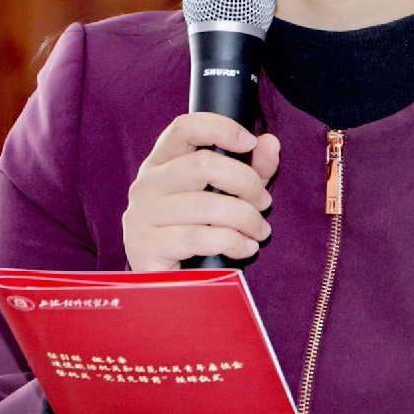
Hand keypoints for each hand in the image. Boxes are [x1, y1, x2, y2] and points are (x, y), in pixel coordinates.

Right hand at [121, 113, 281, 271]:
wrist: (166, 285)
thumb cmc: (196, 233)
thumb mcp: (227, 196)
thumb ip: (250, 169)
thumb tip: (271, 143)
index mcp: (161, 163)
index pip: (184, 128)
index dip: (220, 128)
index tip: (250, 142)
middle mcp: (146, 184)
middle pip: (202, 165)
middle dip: (246, 182)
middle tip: (264, 202)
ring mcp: (142, 215)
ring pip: (205, 204)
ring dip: (245, 217)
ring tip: (259, 231)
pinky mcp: (145, 246)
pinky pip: (198, 237)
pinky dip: (232, 241)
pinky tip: (245, 248)